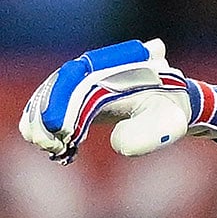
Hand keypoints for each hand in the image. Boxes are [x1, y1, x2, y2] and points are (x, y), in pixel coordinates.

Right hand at [19, 39, 216, 163]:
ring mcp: (84, 82)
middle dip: (47, 115)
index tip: (63, 131)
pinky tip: (53, 148)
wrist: (173, 104)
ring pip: (51, 96)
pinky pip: (54, 106)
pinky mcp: (80, 96)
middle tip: (48, 144)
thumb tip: (118, 144)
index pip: (80, 83)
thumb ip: (149, 131)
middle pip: (59, 87)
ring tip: (50, 149)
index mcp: (114, 69)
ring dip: (42, 122)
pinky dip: (47, 125)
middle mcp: (94, 70)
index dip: (66, 106)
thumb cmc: (171, 110)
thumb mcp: (168, 120)